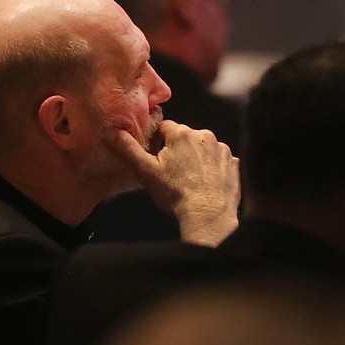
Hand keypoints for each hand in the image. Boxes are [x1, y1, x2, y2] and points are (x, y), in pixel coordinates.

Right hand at [105, 120, 239, 246]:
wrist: (208, 216)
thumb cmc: (176, 195)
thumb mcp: (146, 171)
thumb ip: (127, 149)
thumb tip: (110, 132)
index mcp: (181, 133)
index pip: (164, 128)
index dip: (157, 144)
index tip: (157, 160)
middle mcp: (204, 135)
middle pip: (184, 138)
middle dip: (177, 151)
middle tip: (172, 174)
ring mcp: (222, 149)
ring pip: (202, 149)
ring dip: (196, 159)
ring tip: (189, 182)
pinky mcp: (233, 163)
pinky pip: (218, 161)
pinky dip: (212, 169)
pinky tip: (205, 184)